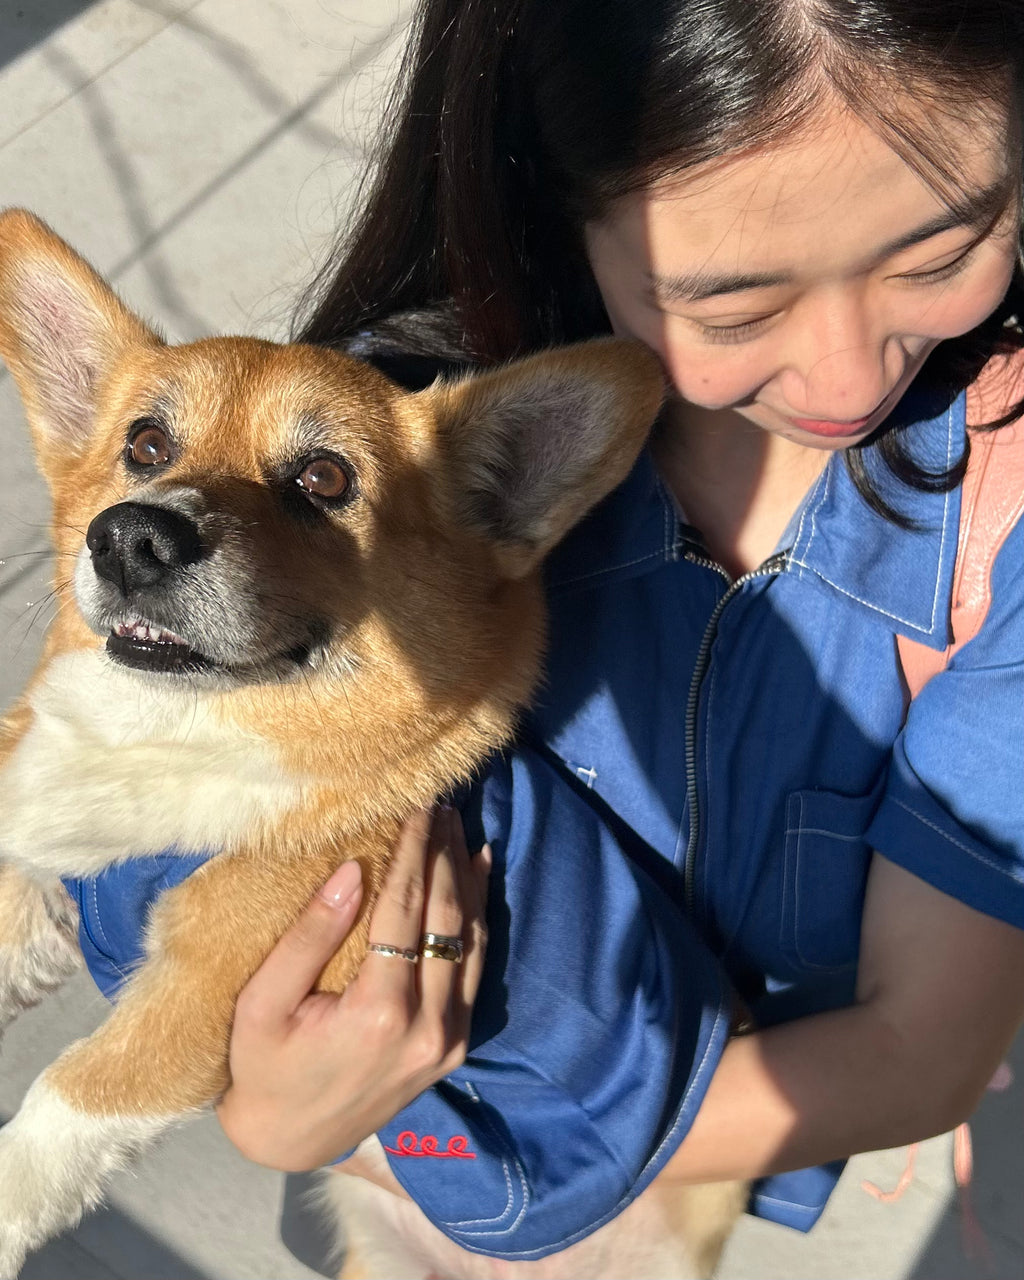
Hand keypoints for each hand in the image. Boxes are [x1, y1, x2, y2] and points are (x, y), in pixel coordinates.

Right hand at [216, 808, 489, 1170]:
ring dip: (465, 877)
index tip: (417, 805)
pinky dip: (478, 917)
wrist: (291, 1140)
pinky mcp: (456, 1045)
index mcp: (378, 1013)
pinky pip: (477, 968)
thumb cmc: (263, 1066)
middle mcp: (427, 1026)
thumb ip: (310, 937)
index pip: (405, 909)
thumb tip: (353, 870)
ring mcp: (449, 1039)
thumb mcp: (263, 1002)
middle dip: (442, 854)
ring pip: (472, 939)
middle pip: (446, 918)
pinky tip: (476, 872)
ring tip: (456, 826)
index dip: (413, 852)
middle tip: (439, 804)